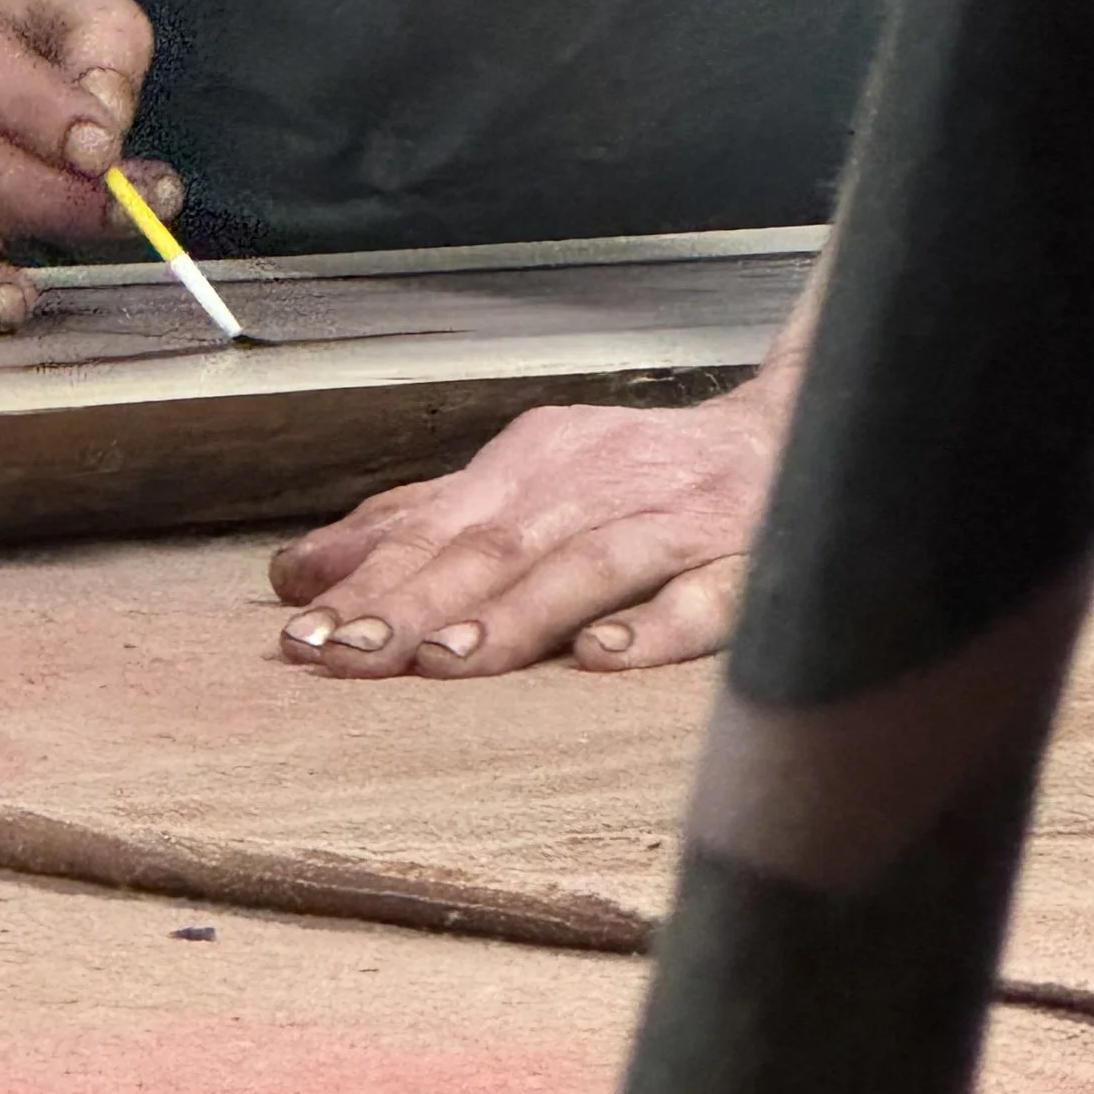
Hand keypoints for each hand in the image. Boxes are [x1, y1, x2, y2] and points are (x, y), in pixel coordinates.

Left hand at [269, 375, 794, 678]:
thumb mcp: (521, 485)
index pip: (437, 527)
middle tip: (350, 655)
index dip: (369, 582)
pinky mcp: (752, 557)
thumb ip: (413, 528)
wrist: (796, 433)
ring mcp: (677, 518)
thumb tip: (296, 573)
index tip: (304, 635)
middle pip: (498, 545)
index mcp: (535, 463)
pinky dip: (656, 623)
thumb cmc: (639, 475)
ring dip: (516, 615)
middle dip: (419, 602)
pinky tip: (604, 656)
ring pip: (588, 565)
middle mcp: (598, 482)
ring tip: (448, 660)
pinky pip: (707, 595)